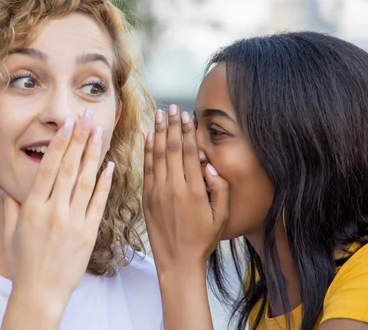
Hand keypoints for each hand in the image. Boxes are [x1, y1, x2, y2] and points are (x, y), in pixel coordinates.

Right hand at [1, 109, 114, 327]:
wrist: (40, 293)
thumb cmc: (23, 263)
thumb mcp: (11, 233)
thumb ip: (10, 206)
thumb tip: (6, 186)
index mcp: (33, 208)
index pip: (49, 167)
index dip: (60, 143)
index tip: (67, 124)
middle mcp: (54, 211)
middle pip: (69, 168)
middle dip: (79, 139)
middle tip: (86, 116)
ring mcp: (74, 222)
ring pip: (86, 181)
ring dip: (94, 154)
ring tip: (100, 132)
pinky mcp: (89, 233)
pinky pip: (99, 203)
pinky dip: (105, 183)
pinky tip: (110, 165)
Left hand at [143, 105, 228, 274]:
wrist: (178, 261)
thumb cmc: (203, 239)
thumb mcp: (221, 216)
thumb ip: (219, 189)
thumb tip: (209, 165)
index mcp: (194, 191)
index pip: (189, 152)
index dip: (187, 131)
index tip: (186, 115)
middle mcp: (174, 188)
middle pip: (172, 148)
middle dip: (172, 125)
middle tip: (172, 106)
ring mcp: (157, 192)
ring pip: (157, 155)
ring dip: (158, 132)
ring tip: (159, 114)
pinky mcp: (146, 198)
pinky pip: (146, 169)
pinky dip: (147, 151)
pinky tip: (149, 136)